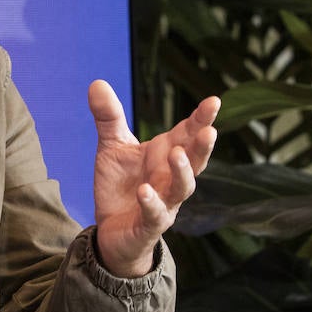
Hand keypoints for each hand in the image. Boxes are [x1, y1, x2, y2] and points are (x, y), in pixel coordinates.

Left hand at [88, 80, 219, 276]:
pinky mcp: (149, 224)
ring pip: (182, 188)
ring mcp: (165, 203)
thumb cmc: (120, 185)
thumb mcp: (112, 147)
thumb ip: (109, 117)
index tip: (214, 101)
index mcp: (166, 155)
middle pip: (195, 161)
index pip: (188, 134)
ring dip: (181, 171)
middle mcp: (171, 178)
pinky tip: (144, 190)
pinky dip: (151, 202)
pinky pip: (154, 214)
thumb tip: (97, 82)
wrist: (111, 230)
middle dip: (202, 146)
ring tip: (177, 153)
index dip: (202, 119)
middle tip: (209, 130)